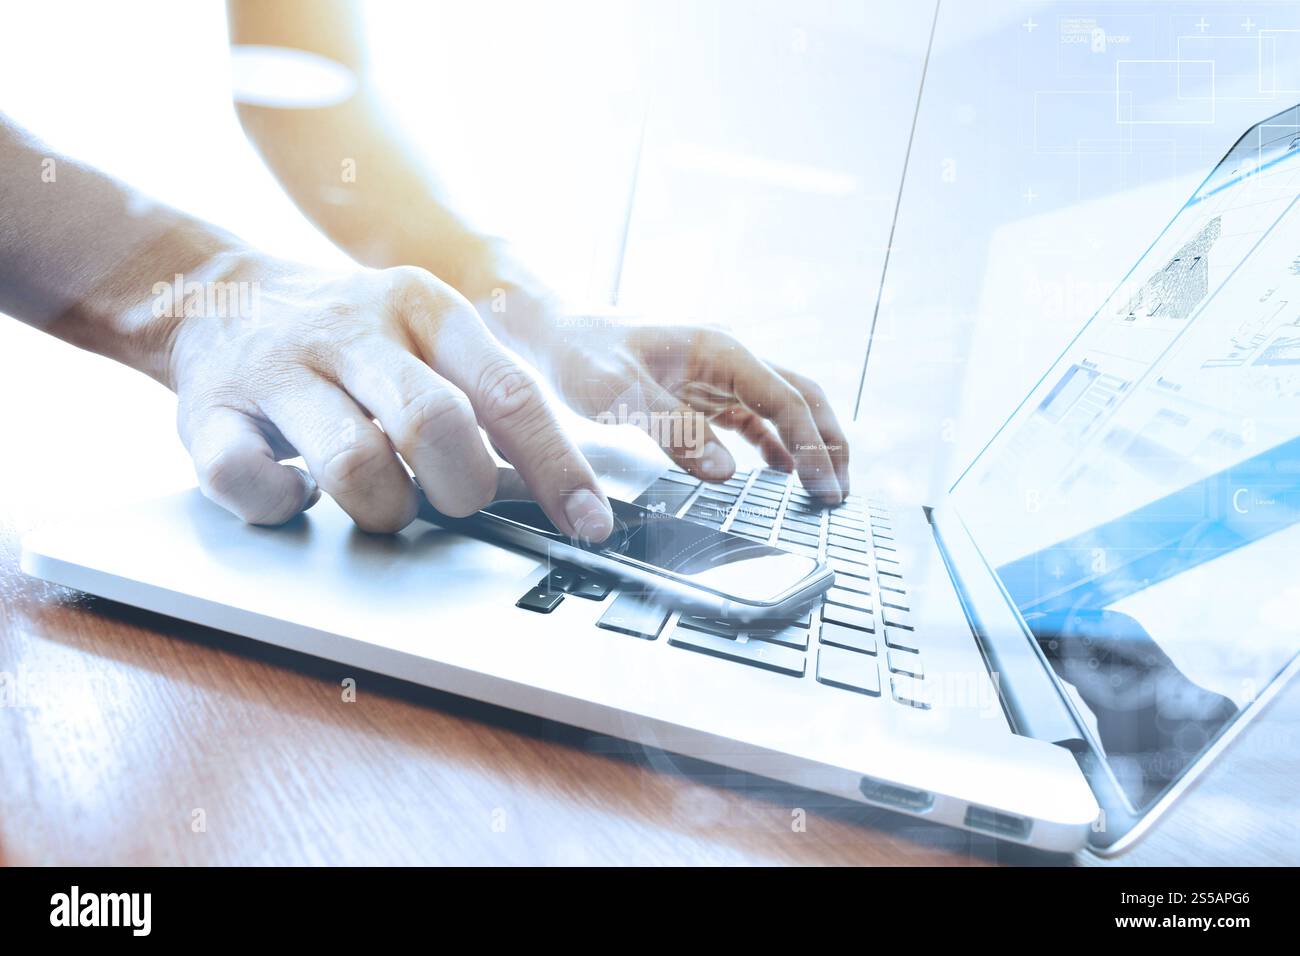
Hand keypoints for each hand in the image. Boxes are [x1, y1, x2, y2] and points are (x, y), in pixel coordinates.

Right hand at [164, 255, 614, 539]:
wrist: (217, 294)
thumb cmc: (351, 337)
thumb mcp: (428, 336)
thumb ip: (487, 397)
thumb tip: (561, 487)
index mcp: (425, 308)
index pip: (508, 392)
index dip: (557, 467)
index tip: (588, 522)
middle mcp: (354, 328)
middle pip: (434, 421)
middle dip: (462, 487)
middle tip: (458, 500)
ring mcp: (279, 368)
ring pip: (351, 462)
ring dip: (383, 508)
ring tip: (382, 501)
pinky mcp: (208, 411)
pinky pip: (251, 483)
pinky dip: (284, 508)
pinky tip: (298, 495)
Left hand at [488, 294, 849, 503]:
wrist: (549, 328)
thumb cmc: (579, 350)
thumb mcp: (618, 394)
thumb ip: (674, 431)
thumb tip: (724, 472)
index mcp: (721, 350)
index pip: (788, 399)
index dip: (813, 445)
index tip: (826, 486)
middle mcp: (728, 358)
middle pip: (801, 397)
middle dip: (829, 443)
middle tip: (841, 493)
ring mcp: (717, 374)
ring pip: (782, 408)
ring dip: (807, 445)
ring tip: (823, 490)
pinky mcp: (700, 391)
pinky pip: (751, 418)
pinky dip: (773, 445)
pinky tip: (778, 474)